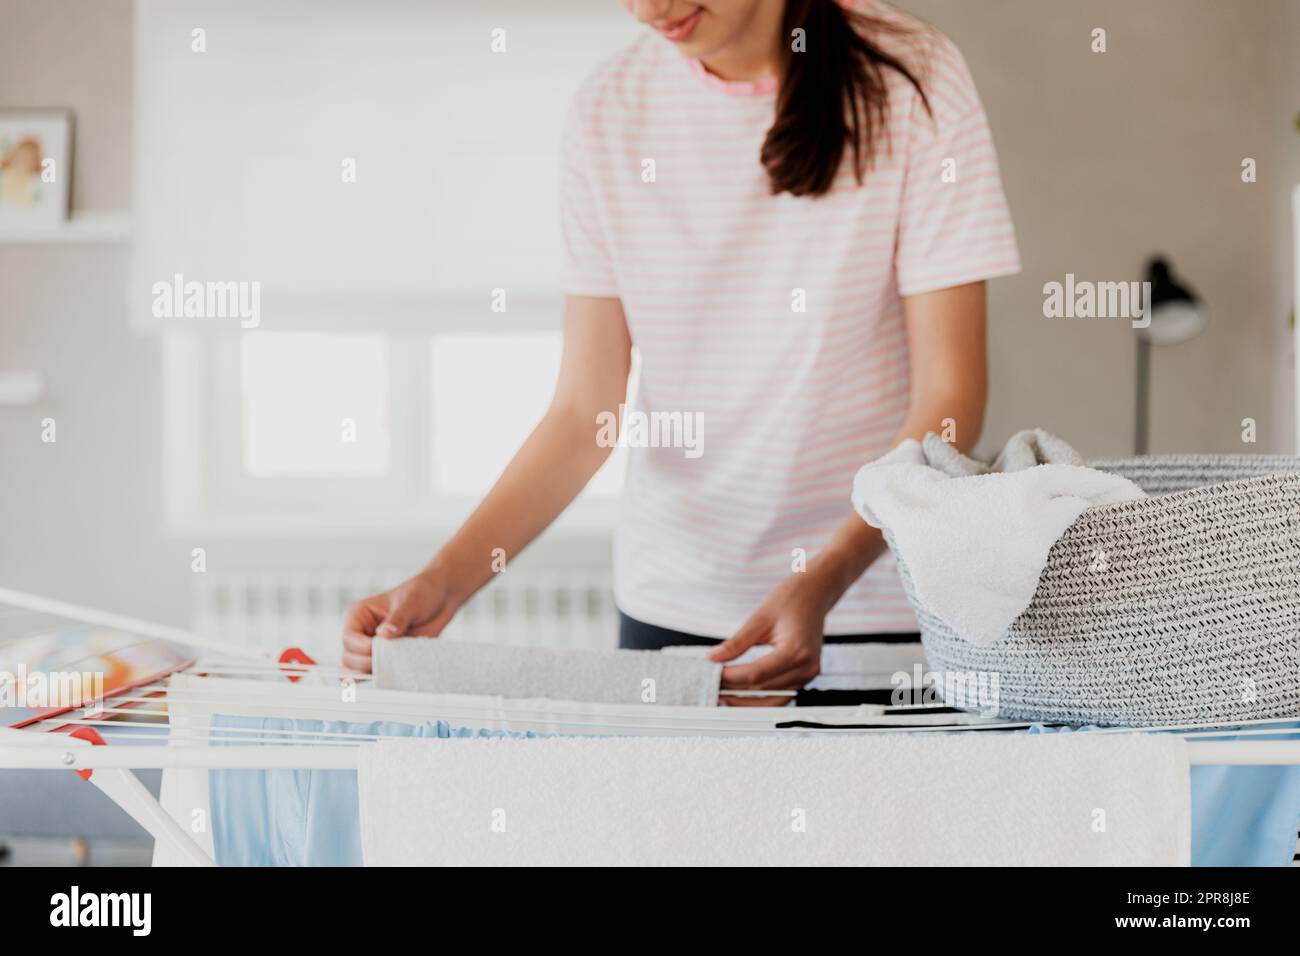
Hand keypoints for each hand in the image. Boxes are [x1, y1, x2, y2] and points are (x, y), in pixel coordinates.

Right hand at [341, 568, 459, 673]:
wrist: (441, 598)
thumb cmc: (422, 593)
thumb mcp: (411, 602)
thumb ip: (397, 619)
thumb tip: (383, 634)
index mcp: (358, 614)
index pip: (348, 639)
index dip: (363, 648)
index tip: (385, 648)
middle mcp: (360, 632)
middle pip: (348, 658)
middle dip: (367, 664)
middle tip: (392, 659)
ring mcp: (370, 647)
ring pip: (356, 671)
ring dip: (372, 673)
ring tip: (395, 666)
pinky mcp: (384, 657)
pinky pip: (373, 675)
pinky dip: (381, 678)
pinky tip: (395, 674)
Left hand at [708, 572, 829, 705]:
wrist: (816, 593)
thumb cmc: (792, 599)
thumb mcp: (759, 617)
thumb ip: (736, 642)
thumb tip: (713, 658)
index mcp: (796, 650)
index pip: (756, 674)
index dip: (731, 677)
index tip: (712, 674)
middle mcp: (806, 667)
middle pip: (763, 689)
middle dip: (734, 690)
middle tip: (712, 686)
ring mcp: (809, 674)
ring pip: (773, 700)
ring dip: (747, 701)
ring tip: (723, 695)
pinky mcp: (806, 676)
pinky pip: (781, 695)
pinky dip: (761, 696)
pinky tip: (742, 693)